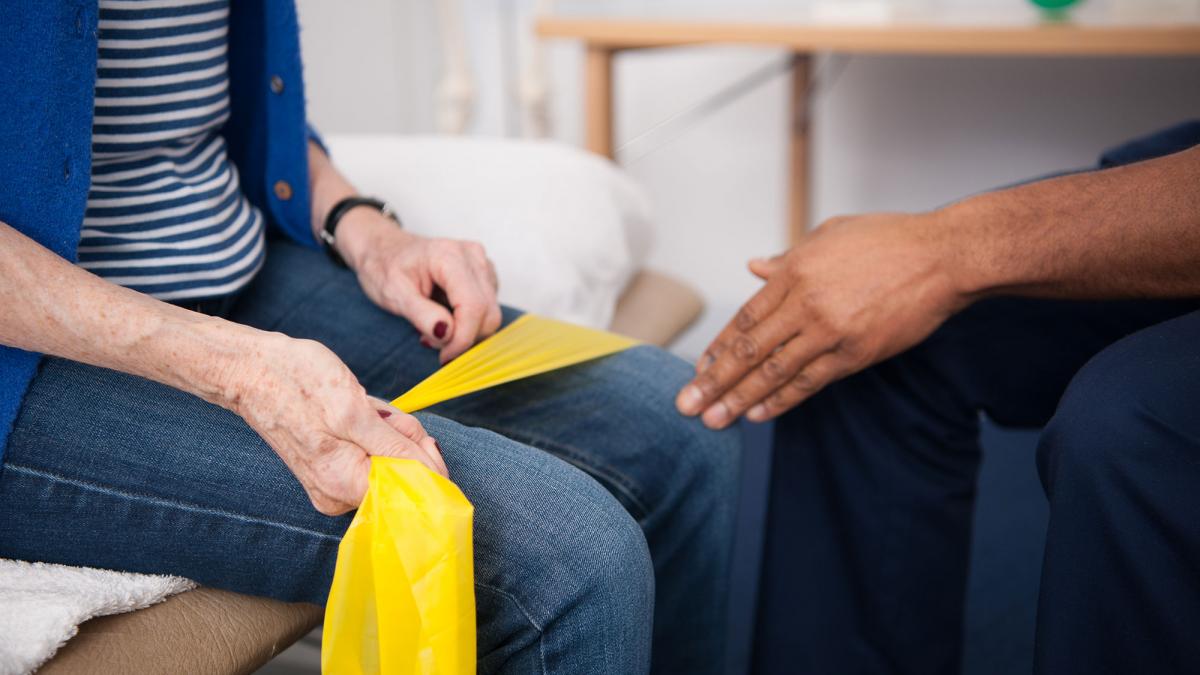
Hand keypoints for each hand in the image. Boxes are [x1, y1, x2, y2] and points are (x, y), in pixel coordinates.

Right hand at [220, 329, 447, 514]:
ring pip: (390, 458)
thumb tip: (435, 477)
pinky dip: (373, 429)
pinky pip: (372, 451)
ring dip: (387, 428)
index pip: (412, 490)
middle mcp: (338, 495)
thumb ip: (396, 448)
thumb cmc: (298, 383)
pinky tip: (355, 412)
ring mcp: (333, 483)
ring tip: (358, 406)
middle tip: (372, 410)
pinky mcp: (332, 467)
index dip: (423, 457)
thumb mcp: (355, 411)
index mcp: (344, 487)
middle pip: (403, 473)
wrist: (251, 369)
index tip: (398, 425)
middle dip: (401, 436)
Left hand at [337, 210, 501, 363]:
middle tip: (433, 342)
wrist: (385, 249)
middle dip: (464, 337)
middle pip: (487, 313)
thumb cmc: (385, 267)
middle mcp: (472, 256)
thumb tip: (447, 334)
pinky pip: (488, 308)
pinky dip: (470, 322)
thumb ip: (421, 314)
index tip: (444, 358)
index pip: (473, 306)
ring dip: (467, 331)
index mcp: (449, 256)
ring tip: (435, 326)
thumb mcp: (393, 294)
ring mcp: (482, 263)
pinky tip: (447, 317)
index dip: (462, 339)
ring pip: (491, 313)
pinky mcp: (485, 274)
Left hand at [676, 211, 965, 428]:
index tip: (698, 369)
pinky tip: (758, 415)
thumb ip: (788, 258)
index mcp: (795, 272)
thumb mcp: (828, 236)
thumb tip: (755, 267)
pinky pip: (809, 382)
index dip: (719, 348)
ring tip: (714, 419)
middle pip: (750, 350)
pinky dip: (781, 400)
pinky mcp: (855, 353)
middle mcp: (806, 304)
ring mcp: (830, 331)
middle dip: (715, 381)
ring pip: (774, 372)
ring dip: (740, 399)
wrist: (943, 257)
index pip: (745, 319)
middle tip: (687, 405)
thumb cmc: (887, 241)